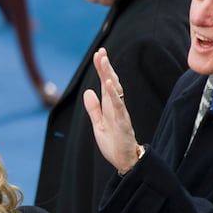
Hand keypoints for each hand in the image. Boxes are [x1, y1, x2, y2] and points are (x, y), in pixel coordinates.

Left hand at [83, 48, 139, 172]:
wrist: (125, 162)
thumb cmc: (114, 144)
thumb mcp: (98, 125)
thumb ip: (94, 109)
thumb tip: (88, 91)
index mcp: (110, 107)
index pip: (105, 84)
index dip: (102, 69)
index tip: (98, 54)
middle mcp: (116, 107)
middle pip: (110, 82)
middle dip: (105, 67)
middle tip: (101, 51)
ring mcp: (120, 113)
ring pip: (115, 90)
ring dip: (108, 75)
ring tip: (103, 61)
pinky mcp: (123, 123)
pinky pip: (118, 105)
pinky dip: (113, 94)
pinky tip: (108, 83)